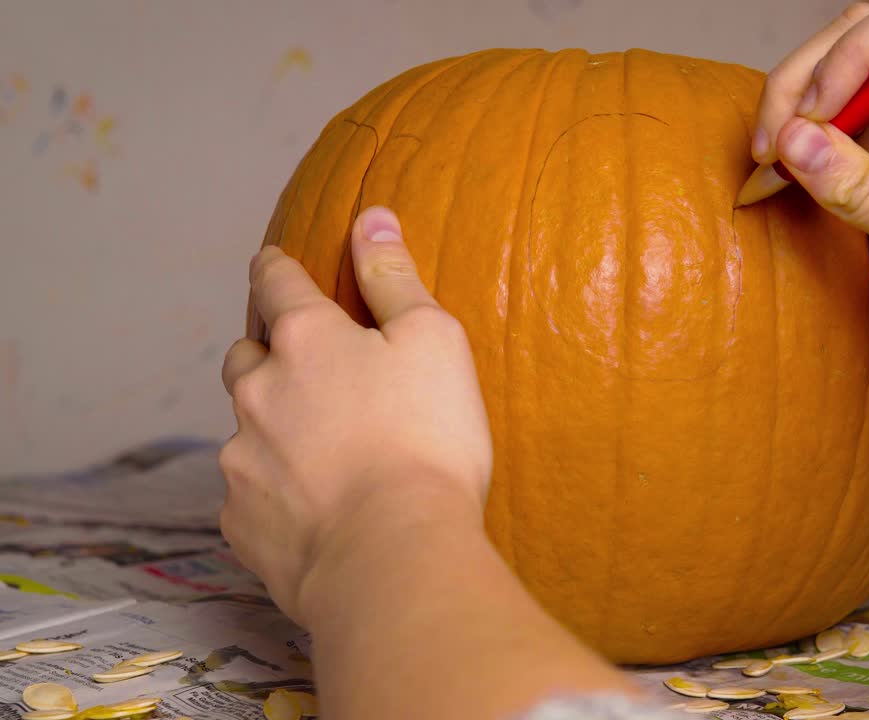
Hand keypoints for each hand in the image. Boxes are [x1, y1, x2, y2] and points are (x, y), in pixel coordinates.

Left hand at [218, 206, 492, 622]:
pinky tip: (315, 507)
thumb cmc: (426, 440)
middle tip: (304, 368)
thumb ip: (395, 276)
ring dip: (273, 428)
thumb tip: (371, 215)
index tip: (274, 262)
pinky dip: (275, 492)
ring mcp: (241, 461)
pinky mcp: (240, 522)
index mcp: (305, 341)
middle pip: (245, 356)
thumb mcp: (433, 341)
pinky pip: (250, 494)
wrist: (393, 556)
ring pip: (245, 429)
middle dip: (267, 353)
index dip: (275, 267)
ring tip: (322, 453)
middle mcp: (258, 393)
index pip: (275, 282)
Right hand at [752, 0, 868, 397]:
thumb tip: (796, 139)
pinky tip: (772, 172)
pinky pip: (828, 112)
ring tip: (766, 160)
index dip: (861, 54)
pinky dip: (792, 134)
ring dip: (793, 101)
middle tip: (774, 141)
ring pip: (841, 65)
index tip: (814, 112)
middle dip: (813, 74)